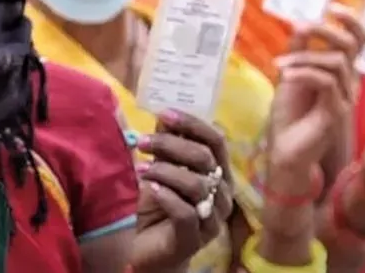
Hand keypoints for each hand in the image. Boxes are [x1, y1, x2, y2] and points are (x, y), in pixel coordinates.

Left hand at [132, 110, 233, 271]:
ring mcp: (212, 218)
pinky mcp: (196, 239)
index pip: (216, 141)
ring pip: (197, 185)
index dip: (192, 124)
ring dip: (166, 171)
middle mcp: (223, 195)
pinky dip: (166, 197)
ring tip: (142, 169)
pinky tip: (150, 189)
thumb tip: (163, 114)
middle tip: (143, 142)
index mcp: (219, 174)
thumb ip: (166, 146)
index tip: (164, 113)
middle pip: (205, 159)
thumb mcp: (161, 170)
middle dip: (171, 145)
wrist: (150, 250)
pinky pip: (186, 213)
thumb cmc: (160, 206)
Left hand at [268, 5, 364, 173]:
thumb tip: (301, 24)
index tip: (332, 7)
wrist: (285, 153)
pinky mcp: (336, 112)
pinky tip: (285, 76)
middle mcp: (349, 83)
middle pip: (350, 46)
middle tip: (301, 29)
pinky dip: (304, 73)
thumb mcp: (290, 76)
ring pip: (335, 63)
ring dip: (303, 58)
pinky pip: (326, 82)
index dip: (351, 21)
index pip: (359, 41)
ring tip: (280, 66)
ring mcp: (345, 98)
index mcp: (341, 71)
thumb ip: (297, 52)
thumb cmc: (289, 116)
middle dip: (325, 31)